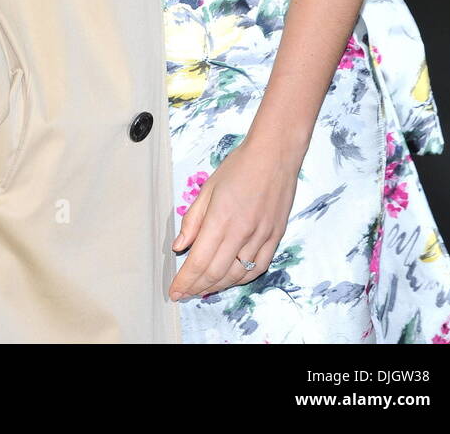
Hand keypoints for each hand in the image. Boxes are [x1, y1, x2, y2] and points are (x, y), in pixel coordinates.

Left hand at [168, 135, 301, 301]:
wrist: (275, 155)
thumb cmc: (239, 166)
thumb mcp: (208, 188)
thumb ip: (192, 220)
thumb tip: (179, 247)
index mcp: (220, 218)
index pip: (199, 261)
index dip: (184, 281)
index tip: (174, 291)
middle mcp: (241, 232)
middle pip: (216, 273)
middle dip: (196, 288)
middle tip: (184, 294)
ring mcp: (261, 236)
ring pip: (236, 274)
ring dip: (217, 286)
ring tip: (202, 289)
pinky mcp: (275, 237)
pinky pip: (258, 268)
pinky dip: (241, 279)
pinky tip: (230, 279)